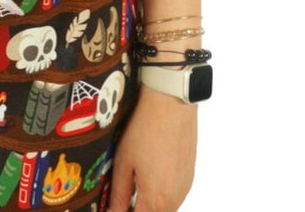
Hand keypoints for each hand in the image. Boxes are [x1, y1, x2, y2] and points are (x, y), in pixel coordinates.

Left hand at [106, 85, 197, 211]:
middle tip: (122, 199)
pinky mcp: (190, 175)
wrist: (171, 103)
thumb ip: (119, 193)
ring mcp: (185, 187)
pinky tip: (150, 177)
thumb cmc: (145, 128)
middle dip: (137, 209)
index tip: (114, 208)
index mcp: (156, 199)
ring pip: (166, 209)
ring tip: (133, 188)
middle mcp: (175, 199)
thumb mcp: (124, 161)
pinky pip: (175, 195)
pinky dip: (161, 194)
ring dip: (149, 205)